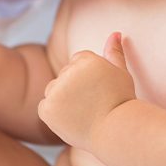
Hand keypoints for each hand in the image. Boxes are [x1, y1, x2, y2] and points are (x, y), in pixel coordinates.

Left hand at [38, 32, 135, 149]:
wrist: (116, 132)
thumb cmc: (121, 102)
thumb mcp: (121, 72)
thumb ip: (114, 51)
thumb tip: (115, 32)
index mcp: (85, 59)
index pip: (77, 60)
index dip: (88, 76)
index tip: (98, 89)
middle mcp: (69, 71)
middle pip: (64, 75)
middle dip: (74, 86)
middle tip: (92, 102)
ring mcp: (57, 90)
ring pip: (53, 89)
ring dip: (62, 98)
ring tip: (81, 111)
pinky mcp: (47, 108)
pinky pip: (44, 106)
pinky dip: (53, 114)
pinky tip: (71, 119)